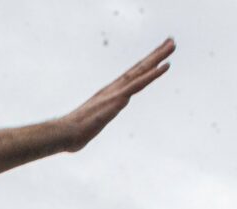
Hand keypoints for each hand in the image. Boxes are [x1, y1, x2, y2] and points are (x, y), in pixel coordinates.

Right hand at [59, 38, 173, 151]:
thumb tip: (80, 138)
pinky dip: (153, 73)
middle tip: (171, 42)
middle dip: (155, 54)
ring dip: (158, 57)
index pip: (131, 77)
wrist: (64, 134)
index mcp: (108, 95)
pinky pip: (139, 83)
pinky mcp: (118, 98)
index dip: (144, 66)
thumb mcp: (86, 130)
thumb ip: (90, 128)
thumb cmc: (72, 136)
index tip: (157, 56)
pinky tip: (166, 65)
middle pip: (139, 68)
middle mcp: (114, 89)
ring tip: (172, 44)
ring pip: (142, 71)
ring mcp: (116, 92)